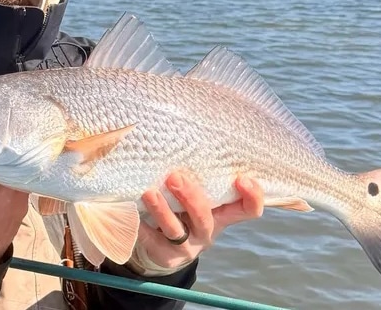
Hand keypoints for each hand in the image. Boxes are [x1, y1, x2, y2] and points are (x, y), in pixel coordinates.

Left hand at [129, 173, 263, 274]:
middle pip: (204, 218)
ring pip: (175, 230)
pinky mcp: (161, 254)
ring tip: (149, 193)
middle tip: (175, 177)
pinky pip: (149, 240)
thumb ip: (202, 174)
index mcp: (222, 215)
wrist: (165, 248)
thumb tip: (193, 127)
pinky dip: (140, 225)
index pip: (248, 210)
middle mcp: (206, 232)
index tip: (242, 178)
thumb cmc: (186, 209)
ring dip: (162, 211)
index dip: (251, 197)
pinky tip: (130, 210)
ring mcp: (184, 246)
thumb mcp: (201, 194)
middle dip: (191, 198)